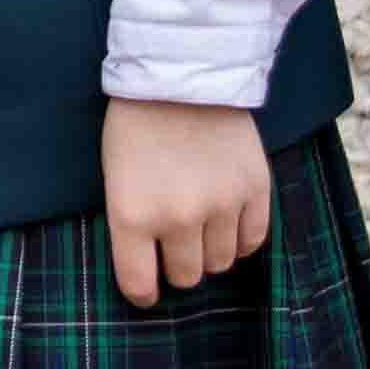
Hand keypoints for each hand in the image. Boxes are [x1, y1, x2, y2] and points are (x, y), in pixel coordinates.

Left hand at [101, 97, 270, 309]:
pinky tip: (228, 223)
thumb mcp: (114, 178)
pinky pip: (253, 241)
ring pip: (221, 263)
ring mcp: (222, 205)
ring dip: (209, 252)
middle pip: (187, 276)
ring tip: (200, 228)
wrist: (180, 76)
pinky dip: (240, 239)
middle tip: (173, 245)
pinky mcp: (255, 189)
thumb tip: (149, 269)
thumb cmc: (135, 127)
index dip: (142, 292)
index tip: (146, 288)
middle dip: (177, 267)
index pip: (139, 284)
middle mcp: (179, 218)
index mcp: (133, 216)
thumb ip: (131, 225)